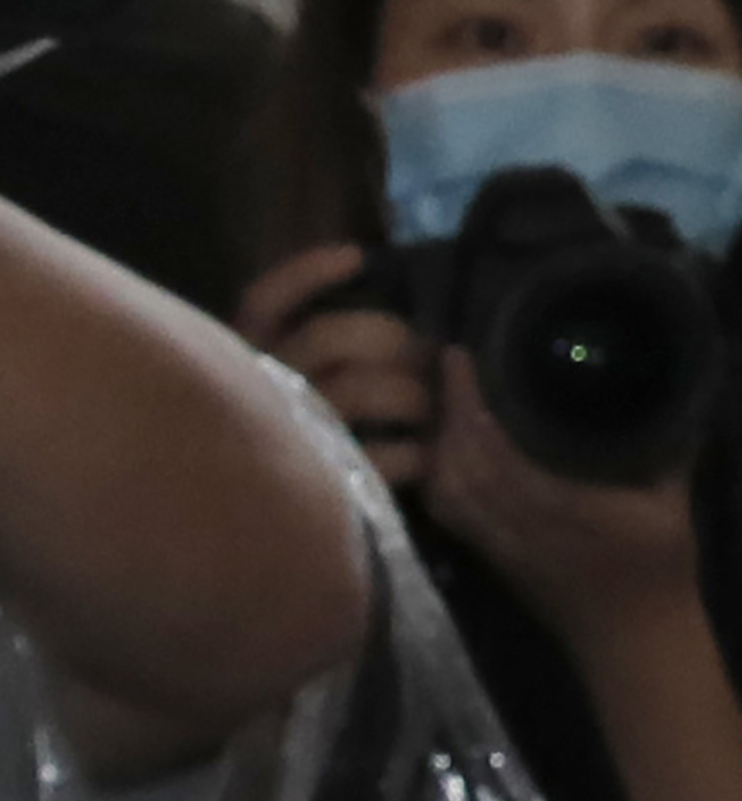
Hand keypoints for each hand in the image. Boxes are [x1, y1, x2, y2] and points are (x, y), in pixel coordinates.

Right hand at [242, 241, 435, 489]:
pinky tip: (424, 455)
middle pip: (329, 336)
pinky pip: (378, 458)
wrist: (275, 543)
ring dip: (410, 392)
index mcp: (251, 364)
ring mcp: (288, 441)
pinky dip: (412, 453)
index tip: (358, 257)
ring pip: (355, 390)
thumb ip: (330, 349)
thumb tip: (384, 300)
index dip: (305, 275)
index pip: (263, 303)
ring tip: (430, 406)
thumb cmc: (308, 445)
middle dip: (390, 337)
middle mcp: (261, 394)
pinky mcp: (319, 489)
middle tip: (425, 354)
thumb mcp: (304, 388)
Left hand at [417, 346, 706, 653]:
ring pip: (446, 491)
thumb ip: (670, 442)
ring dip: (438, 442)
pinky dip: (440, 472)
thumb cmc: (661, 571)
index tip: (465, 357)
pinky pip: (449, 509)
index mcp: (566, 512)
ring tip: (449, 395)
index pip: (499, 456)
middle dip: (446, 415)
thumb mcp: (674, 501)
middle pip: (458, 471)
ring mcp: (498, 548)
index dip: (471, 407)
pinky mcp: (490, 557)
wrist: (632, 645)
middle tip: (450, 362)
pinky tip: (448, 444)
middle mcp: (519, 530)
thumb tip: (676, 377)